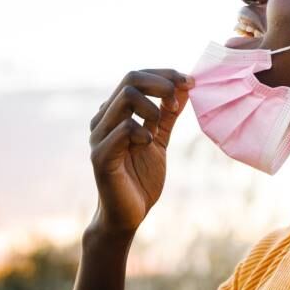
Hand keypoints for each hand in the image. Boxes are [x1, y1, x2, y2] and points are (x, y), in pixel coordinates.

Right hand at [87, 69, 192, 233]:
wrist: (127, 215)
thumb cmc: (140, 178)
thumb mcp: (159, 140)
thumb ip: (167, 115)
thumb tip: (185, 87)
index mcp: (115, 112)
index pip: (136, 76)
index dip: (165, 74)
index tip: (190, 82)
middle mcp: (103, 119)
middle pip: (130, 79)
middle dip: (161, 83)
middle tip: (180, 98)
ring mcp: (99, 136)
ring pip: (126, 97)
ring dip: (152, 107)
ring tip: (158, 129)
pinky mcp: (100, 156)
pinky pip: (123, 128)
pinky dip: (143, 131)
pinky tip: (148, 144)